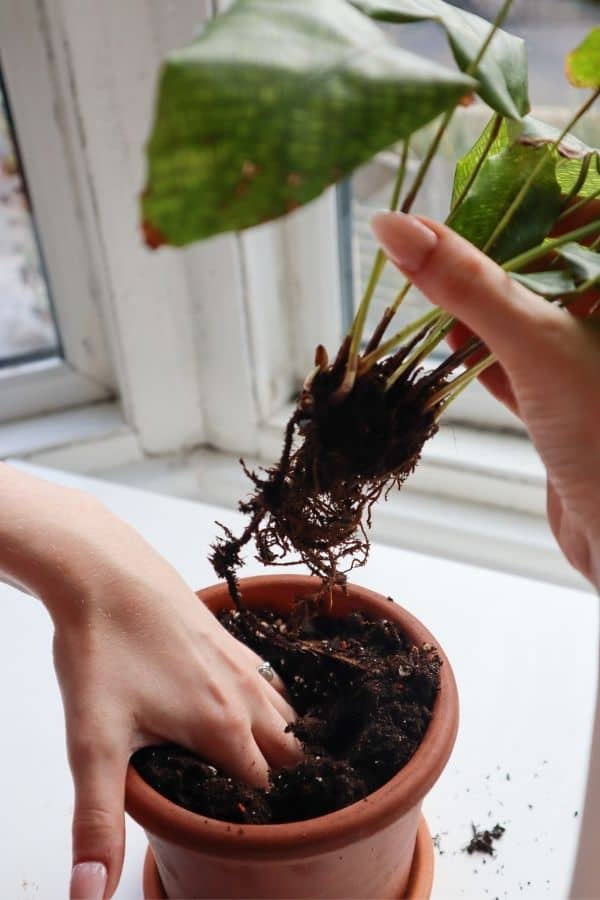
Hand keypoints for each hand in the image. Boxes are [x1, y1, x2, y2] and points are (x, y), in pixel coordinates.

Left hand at [0, 469, 300, 898]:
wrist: (104, 570)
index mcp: (224, 727)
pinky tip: (248, 707)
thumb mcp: (92, 743)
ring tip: (265, 768)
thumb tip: (89, 895)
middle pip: (288, 752)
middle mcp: (246, 694)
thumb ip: (97, 821)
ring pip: (285, 713)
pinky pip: (270, 679)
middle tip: (259, 807)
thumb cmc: (101, 648)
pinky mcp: (231, 635)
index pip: (266, 790)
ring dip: (282, 742)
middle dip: (283, 783)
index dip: (258, 817)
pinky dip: (274, 703)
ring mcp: (243, 660)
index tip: (247, 833)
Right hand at [371, 211, 599, 589]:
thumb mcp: (536, 343)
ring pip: (530, 314)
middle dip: (493, 247)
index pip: (584, 208)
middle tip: (434, 227)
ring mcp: (589, 363)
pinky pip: (521, 363)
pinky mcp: (568, 404)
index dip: (532, 185)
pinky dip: (483, 352)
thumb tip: (394, 225)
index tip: (473, 171)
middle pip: (549, 261)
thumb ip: (467, 285)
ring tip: (427, 276)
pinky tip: (446, 340)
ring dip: (480, 303)